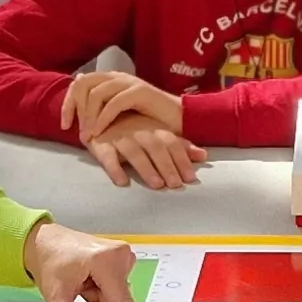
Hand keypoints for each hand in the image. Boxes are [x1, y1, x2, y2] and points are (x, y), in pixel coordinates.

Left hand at [23, 222, 154, 301]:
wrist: (45, 241)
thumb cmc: (49, 260)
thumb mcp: (55, 294)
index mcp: (106, 262)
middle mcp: (121, 256)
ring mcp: (123, 256)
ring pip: (115, 300)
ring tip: (77, 289)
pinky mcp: (122, 259)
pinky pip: (115, 290)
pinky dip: (99, 293)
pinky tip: (86, 283)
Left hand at [59, 70, 182, 141]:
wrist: (179, 119)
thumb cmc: (148, 120)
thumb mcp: (120, 115)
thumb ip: (101, 109)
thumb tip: (79, 112)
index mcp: (111, 79)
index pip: (79, 83)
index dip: (68, 103)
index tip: (65, 125)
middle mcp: (118, 77)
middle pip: (83, 84)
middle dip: (75, 108)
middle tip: (77, 130)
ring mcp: (129, 82)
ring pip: (96, 93)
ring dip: (89, 116)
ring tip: (89, 135)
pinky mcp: (139, 92)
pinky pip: (113, 103)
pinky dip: (103, 119)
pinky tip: (100, 133)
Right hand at [82, 110, 205, 190]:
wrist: (98, 116)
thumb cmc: (133, 129)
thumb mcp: (157, 133)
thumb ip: (179, 145)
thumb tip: (204, 155)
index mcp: (154, 128)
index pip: (172, 142)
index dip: (182, 159)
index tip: (190, 178)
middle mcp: (138, 130)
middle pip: (155, 147)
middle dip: (167, 165)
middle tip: (175, 184)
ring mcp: (119, 136)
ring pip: (134, 151)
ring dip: (146, 168)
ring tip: (157, 185)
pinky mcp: (100, 143)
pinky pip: (107, 156)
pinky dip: (114, 168)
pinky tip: (122, 182)